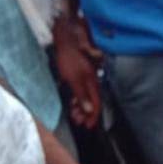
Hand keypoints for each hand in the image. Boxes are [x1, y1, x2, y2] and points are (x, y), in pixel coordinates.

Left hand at [52, 14, 101, 128]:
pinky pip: (81, 89)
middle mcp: (91, 81)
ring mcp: (86, 76)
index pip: (96, 105)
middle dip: (85, 114)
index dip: (92, 117)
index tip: (88, 126)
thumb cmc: (69, 55)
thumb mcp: (74, 78)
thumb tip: (89, 110)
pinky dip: (77, 97)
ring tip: (73, 113)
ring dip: (80, 106)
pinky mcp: (79, 72)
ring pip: (86, 96)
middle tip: (77, 121)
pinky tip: (72, 99)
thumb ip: (82, 95)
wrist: (66, 36)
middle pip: (92, 102)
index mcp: (92, 83)